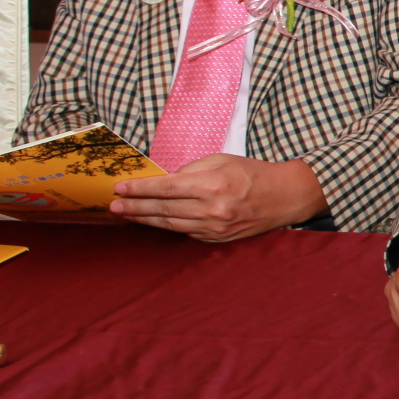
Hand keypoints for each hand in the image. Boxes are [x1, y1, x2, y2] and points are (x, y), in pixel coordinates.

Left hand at [111, 154, 325, 242]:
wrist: (284, 197)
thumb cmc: (253, 173)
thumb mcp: (223, 160)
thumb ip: (192, 169)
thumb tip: (166, 179)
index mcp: (212, 185)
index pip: (166, 188)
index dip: (140, 189)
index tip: (120, 188)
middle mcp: (212, 209)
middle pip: (163, 210)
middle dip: (135, 207)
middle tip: (114, 206)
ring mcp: (215, 227)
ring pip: (171, 225)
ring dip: (146, 220)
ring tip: (127, 215)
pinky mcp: (218, 238)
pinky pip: (187, 233)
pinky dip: (170, 226)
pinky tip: (156, 222)